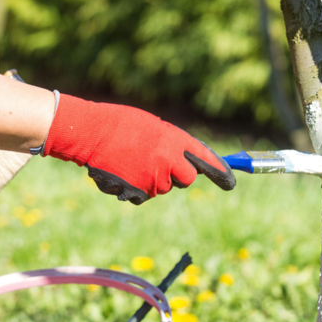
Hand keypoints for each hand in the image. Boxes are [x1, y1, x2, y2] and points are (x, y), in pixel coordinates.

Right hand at [43, 95, 235, 204]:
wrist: (90, 133)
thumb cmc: (121, 125)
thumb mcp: (153, 127)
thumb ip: (173, 144)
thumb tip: (187, 160)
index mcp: (175, 140)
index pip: (205, 159)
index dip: (220, 172)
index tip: (231, 182)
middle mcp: (169, 162)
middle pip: (187, 179)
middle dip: (179, 175)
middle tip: (160, 163)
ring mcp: (154, 179)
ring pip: (163, 188)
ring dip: (153, 180)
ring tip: (132, 161)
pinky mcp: (138, 193)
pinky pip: (144, 196)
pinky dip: (136, 188)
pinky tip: (123, 172)